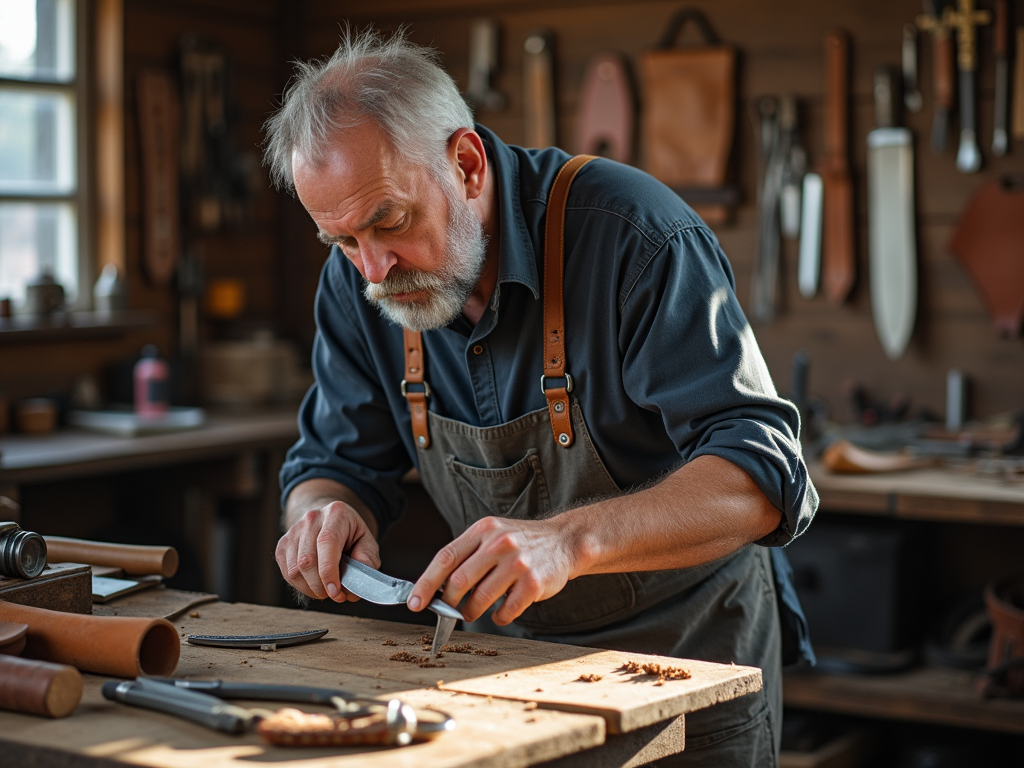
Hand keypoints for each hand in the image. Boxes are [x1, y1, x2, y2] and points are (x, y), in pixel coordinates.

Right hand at [275, 499, 379, 602]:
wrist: (331, 520)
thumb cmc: (351, 534)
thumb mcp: (367, 542)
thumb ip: (367, 561)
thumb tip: (355, 587)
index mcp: (336, 513)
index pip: (327, 542)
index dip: (329, 571)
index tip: (335, 592)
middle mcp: (312, 519)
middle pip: (307, 560)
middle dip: (320, 586)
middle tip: (335, 594)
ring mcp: (294, 530)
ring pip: (294, 570)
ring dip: (310, 588)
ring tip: (325, 590)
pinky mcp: (283, 544)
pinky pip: (286, 573)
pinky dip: (300, 585)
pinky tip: (313, 584)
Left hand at [407, 516, 579, 624]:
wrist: (564, 541)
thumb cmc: (520, 543)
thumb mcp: (492, 535)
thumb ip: (467, 555)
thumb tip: (434, 587)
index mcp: (484, 529)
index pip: (445, 557)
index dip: (426, 582)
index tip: (415, 602)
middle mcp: (500, 543)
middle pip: (459, 581)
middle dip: (448, 602)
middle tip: (448, 610)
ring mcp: (518, 563)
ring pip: (480, 599)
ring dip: (471, 612)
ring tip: (472, 612)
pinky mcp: (534, 583)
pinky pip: (506, 611)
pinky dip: (498, 618)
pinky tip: (500, 613)